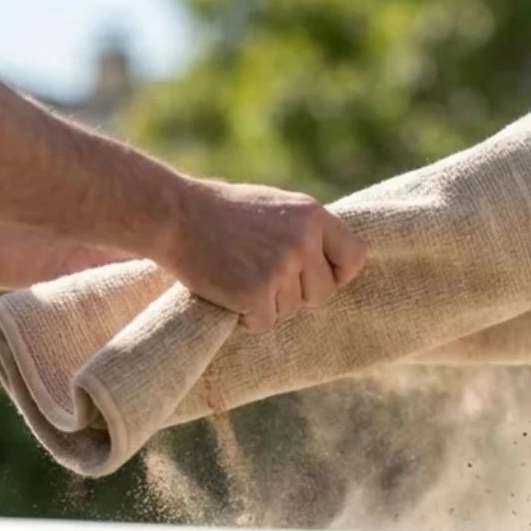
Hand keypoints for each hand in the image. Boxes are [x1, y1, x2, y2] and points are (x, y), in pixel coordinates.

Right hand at [162, 179, 367, 330]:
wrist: (174, 215)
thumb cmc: (222, 213)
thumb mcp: (275, 207)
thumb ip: (305, 231)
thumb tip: (334, 264)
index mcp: (313, 215)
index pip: (355, 257)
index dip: (337, 274)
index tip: (315, 277)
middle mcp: (303, 240)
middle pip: (323, 293)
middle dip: (296, 295)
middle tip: (261, 278)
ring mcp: (282, 267)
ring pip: (292, 310)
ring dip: (267, 305)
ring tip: (238, 275)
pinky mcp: (257, 292)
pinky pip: (265, 323)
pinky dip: (246, 317)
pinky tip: (227, 291)